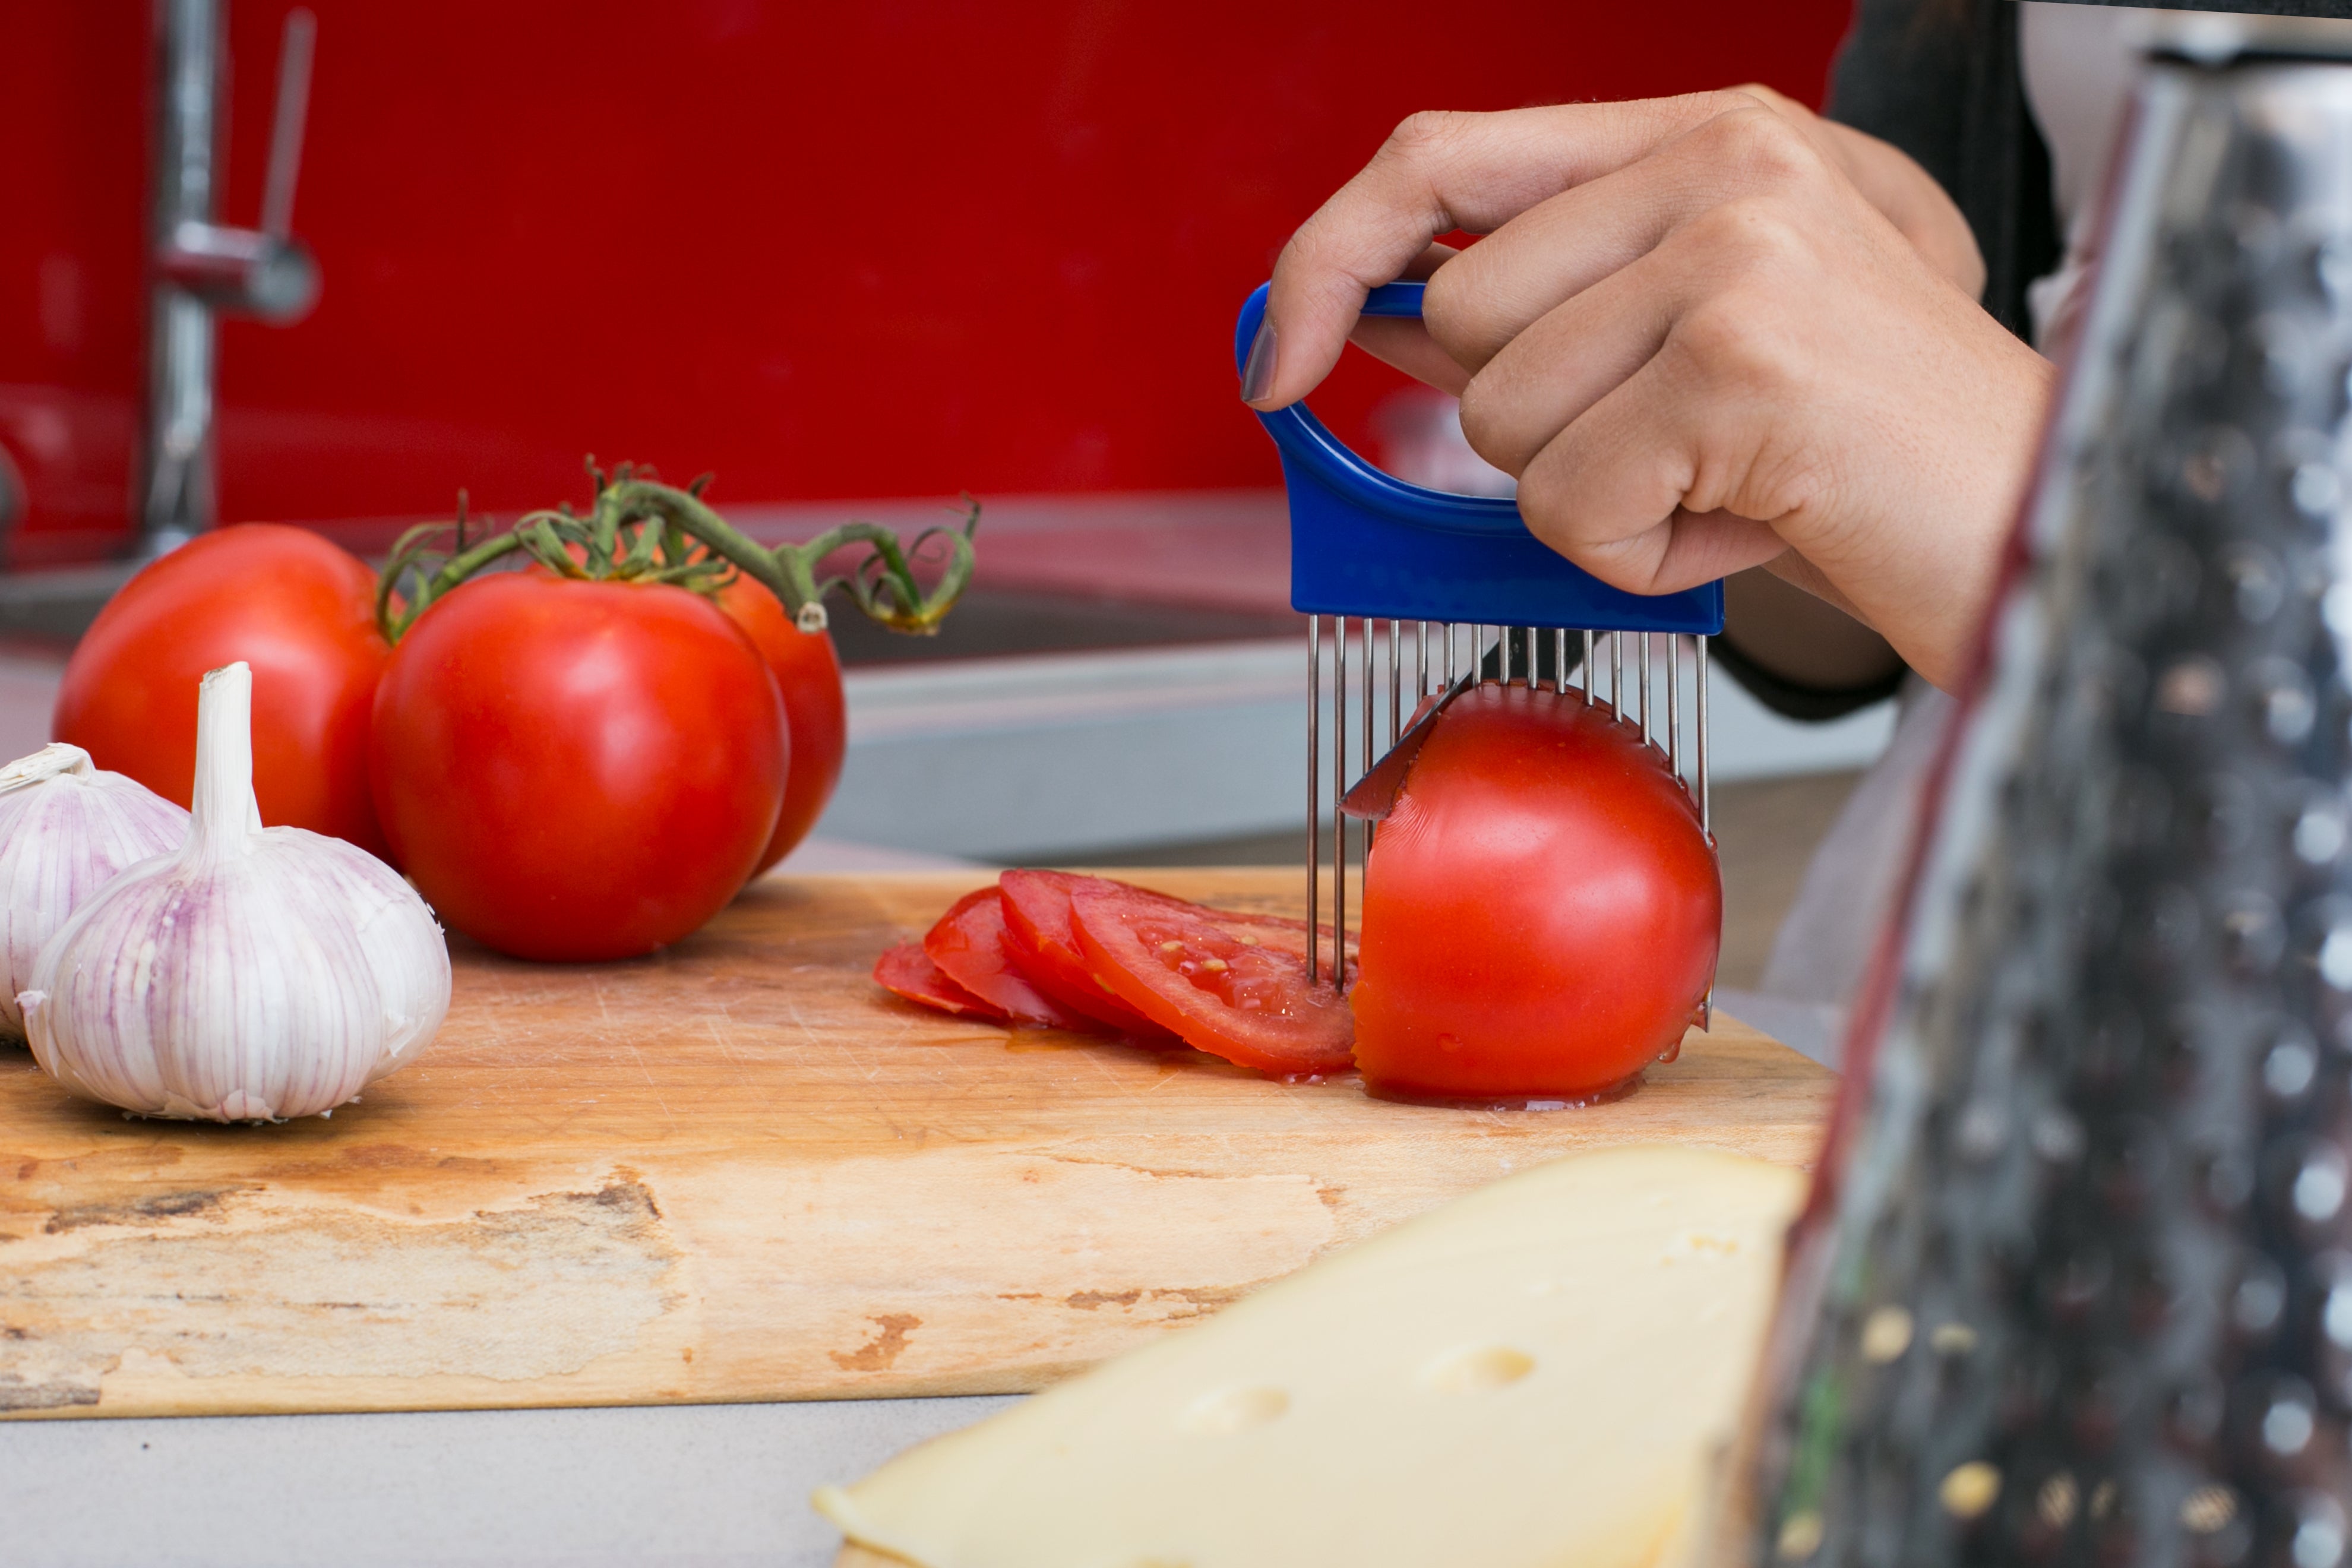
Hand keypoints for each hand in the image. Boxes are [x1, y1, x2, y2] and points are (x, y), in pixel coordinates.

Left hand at [1244, 90, 2052, 690]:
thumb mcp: (1696, 343)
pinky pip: (1570, 507)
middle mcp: (1723, 163)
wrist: (2049, 523)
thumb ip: (1544, 305)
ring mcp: (1737, 254)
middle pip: (1461, 322)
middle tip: (1684, 447)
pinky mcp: (1743, 365)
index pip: (1440, 157)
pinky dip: (1642, 557)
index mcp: (1709, 132)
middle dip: (1539, 428)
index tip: (1278, 357)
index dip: (1332, 256)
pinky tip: (1756, 522)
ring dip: (1598, 501)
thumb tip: (1372, 317)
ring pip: (1501, 424)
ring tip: (1732, 484)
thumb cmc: (1866, 452)